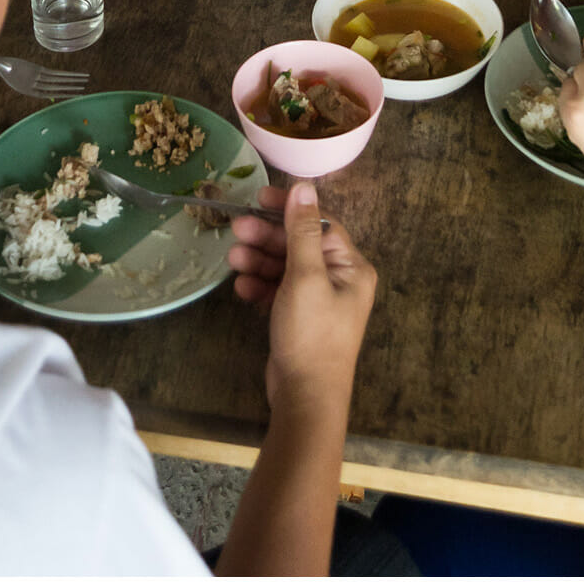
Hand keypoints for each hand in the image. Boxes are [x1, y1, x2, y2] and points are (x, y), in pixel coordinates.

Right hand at [229, 183, 375, 409]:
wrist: (306, 397)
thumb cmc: (312, 334)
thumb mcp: (305, 277)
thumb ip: (302, 231)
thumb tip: (304, 186)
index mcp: (351, 267)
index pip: (320, 224)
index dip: (289, 210)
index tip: (258, 199)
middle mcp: (339, 280)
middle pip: (299, 245)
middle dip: (267, 237)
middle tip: (235, 229)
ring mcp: (318, 301)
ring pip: (285, 268)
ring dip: (259, 261)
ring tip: (232, 259)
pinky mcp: (299, 318)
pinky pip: (278, 291)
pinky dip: (260, 287)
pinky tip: (241, 288)